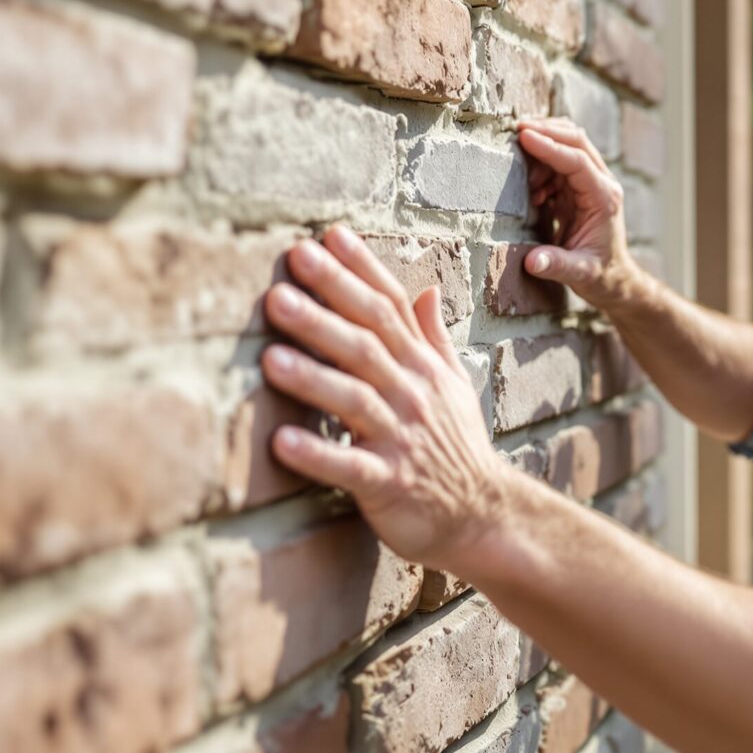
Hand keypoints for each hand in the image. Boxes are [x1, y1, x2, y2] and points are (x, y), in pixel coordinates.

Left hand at [262, 226, 503, 570]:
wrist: (483, 516)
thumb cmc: (457, 449)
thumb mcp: (454, 386)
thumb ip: (434, 338)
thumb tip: (427, 289)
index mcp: (423, 367)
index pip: (391, 306)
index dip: (361, 270)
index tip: (328, 236)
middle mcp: (413, 394)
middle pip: (367, 341)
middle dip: (327, 305)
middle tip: (287, 272)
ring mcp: (401, 438)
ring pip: (355, 398)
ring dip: (313, 377)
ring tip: (268, 356)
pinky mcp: (388, 483)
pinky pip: (349, 466)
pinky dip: (317, 454)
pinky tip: (280, 442)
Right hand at [516, 116, 642, 308]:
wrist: (613, 279)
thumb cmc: (600, 276)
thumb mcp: (579, 274)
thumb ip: (556, 265)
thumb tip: (532, 261)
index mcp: (605, 198)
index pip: (577, 160)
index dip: (550, 146)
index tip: (524, 136)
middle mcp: (602, 183)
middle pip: (576, 140)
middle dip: (547, 131)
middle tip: (515, 130)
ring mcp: (592, 182)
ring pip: (568, 146)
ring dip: (542, 150)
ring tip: (523, 179)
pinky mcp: (580, 187)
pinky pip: (560, 162)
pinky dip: (541, 166)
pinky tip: (533, 193)